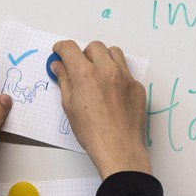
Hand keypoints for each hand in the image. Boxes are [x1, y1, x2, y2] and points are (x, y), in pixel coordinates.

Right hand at [51, 40, 151, 179]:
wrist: (118, 148)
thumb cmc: (91, 132)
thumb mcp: (69, 106)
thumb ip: (64, 81)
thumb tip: (59, 66)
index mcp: (85, 74)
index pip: (70, 48)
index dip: (61, 48)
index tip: (60, 53)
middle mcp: (106, 70)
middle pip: (94, 46)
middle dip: (84, 53)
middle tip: (80, 67)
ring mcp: (125, 77)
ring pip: (114, 53)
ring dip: (103, 58)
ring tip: (98, 74)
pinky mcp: (137, 86)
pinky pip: (126, 71)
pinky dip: (117, 75)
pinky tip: (112, 92)